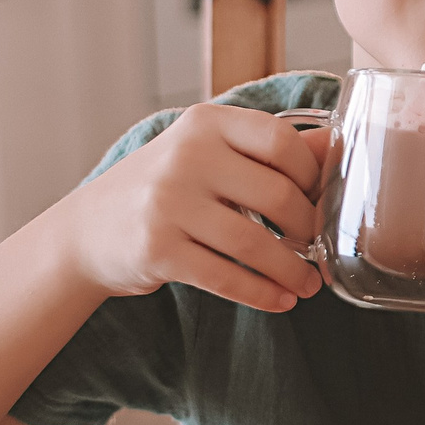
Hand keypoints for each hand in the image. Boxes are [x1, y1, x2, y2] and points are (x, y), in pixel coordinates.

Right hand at [51, 104, 324, 312]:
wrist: (87, 230)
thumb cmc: (167, 188)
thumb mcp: (211, 152)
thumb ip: (270, 148)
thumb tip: (338, 144)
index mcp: (206, 123)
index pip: (281, 141)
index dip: (313, 176)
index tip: (321, 201)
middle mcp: (186, 156)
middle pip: (278, 197)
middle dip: (310, 231)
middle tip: (319, 249)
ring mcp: (168, 203)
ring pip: (256, 245)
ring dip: (292, 272)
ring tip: (307, 285)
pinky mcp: (157, 250)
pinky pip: (227, 278)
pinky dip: (262, 294)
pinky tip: (279, 300)